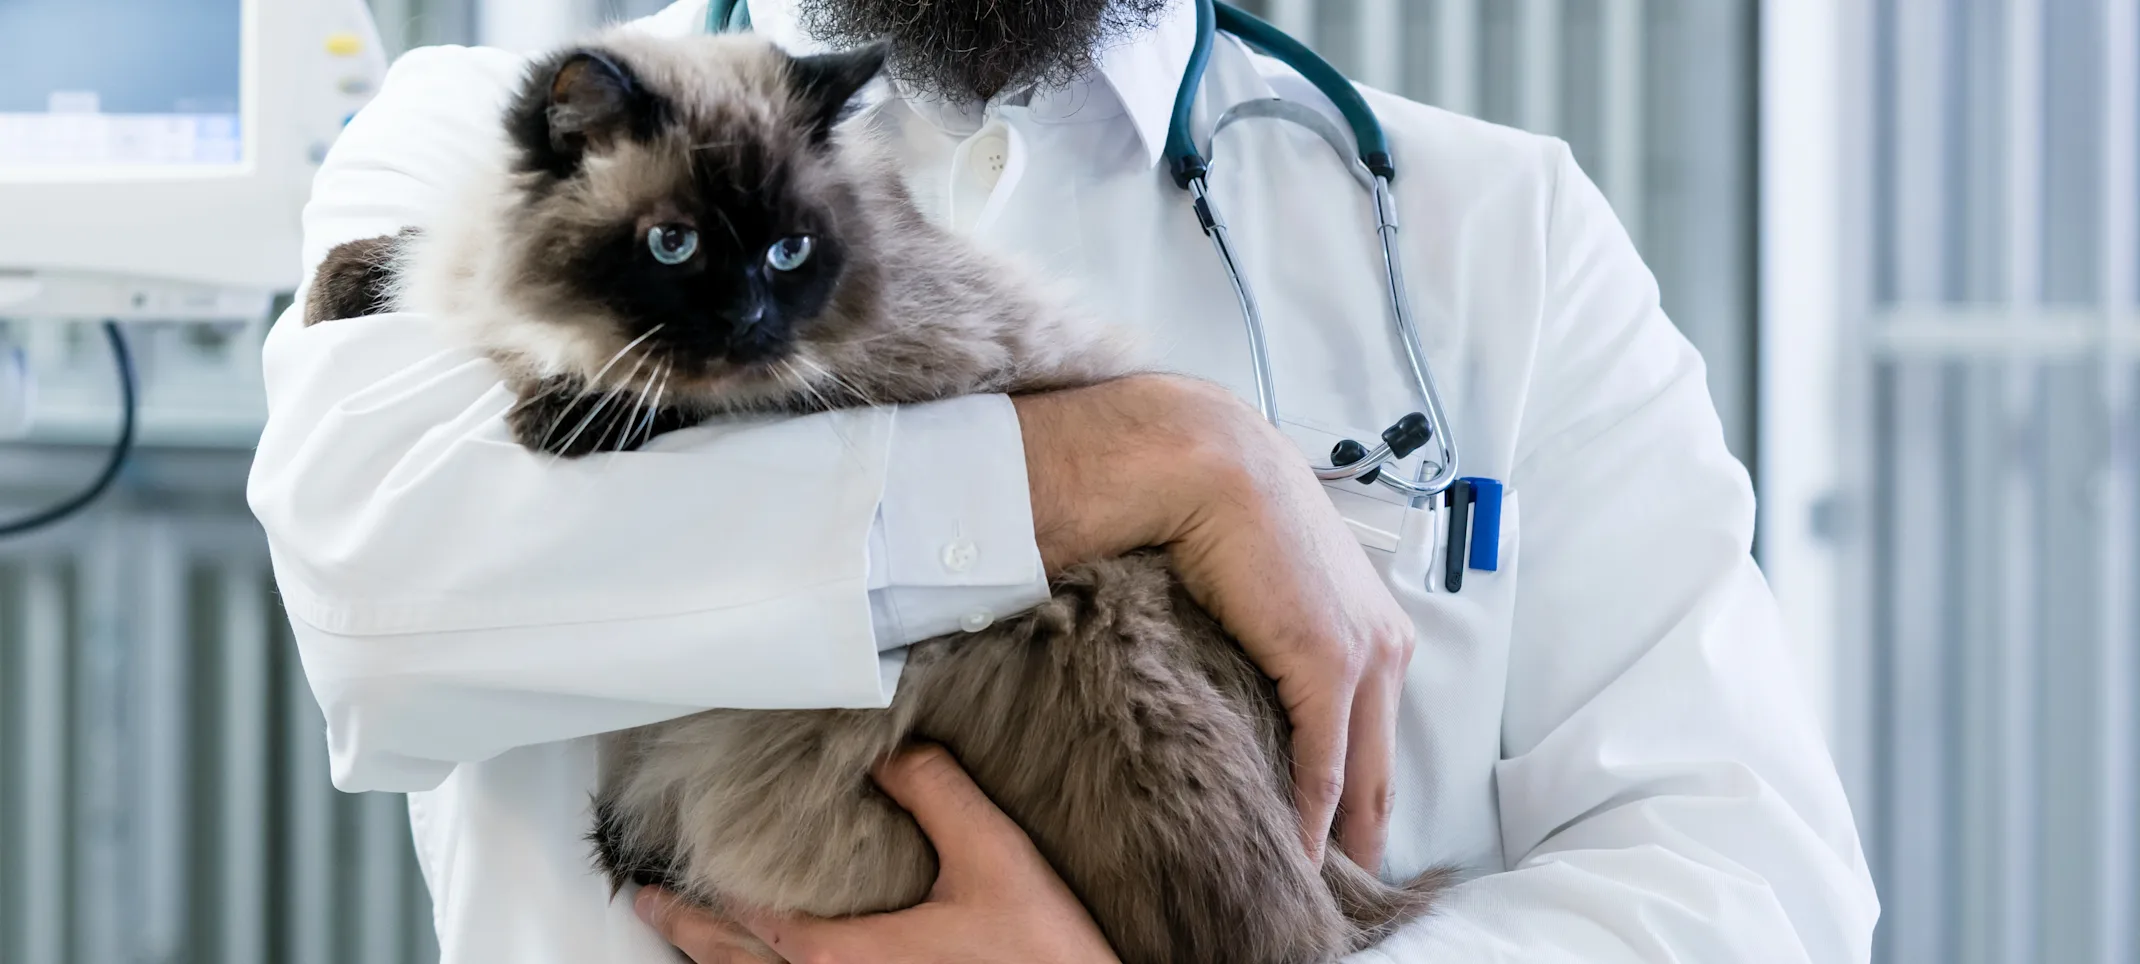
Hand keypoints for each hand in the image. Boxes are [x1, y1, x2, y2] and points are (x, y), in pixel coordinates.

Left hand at [636, 745, 1119, 963]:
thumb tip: (889, 750)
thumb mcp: (992, 856)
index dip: (700, 898)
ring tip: (694, 938)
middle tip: (648, 905)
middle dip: (690, 933)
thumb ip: (934, 792)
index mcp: (843, 959)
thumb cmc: (1041, 955)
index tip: (659, 879)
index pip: (748, 924)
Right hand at [1012, 375, 1414, 869]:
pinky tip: (1295, 856)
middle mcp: (1386, 646)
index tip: (1344, 841)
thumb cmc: (1228, 514)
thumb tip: (1248, 676)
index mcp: (1375, 627)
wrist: (1213, 467)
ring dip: (1339, 836)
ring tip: (1314, 887)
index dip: (1362, 793)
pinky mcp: (1330, 667)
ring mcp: (1364, 658)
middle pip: (1383, 767)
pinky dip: (1309, 816)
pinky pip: (1324, 765)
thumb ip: (1275, 636)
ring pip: (1361, 775)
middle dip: (1365, 832)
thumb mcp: (1269, 588)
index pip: (1377, 734)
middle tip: (1344, 889)